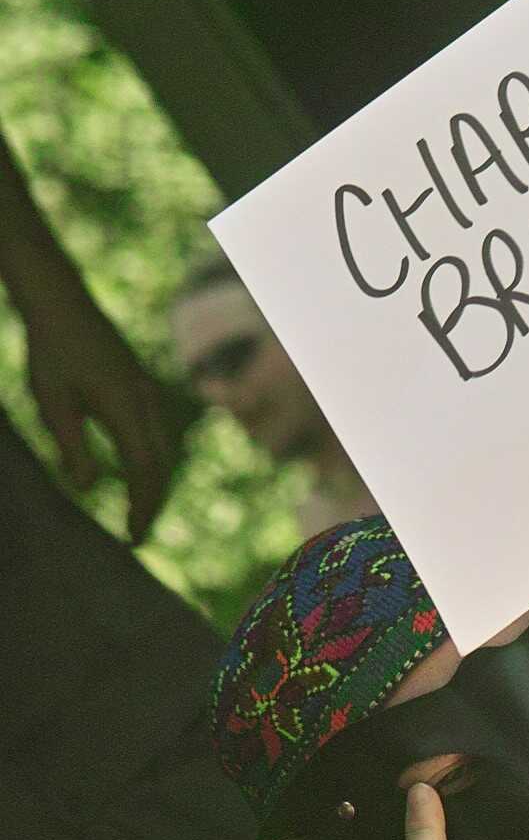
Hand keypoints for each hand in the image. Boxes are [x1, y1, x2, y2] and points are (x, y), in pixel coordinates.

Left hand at [23, 279, 193, 542]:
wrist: (61, 301)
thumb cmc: (51, 351)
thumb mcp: (52, 403)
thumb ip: (72, 448)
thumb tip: (89, 487)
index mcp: (125, 408)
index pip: (145, 471)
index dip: (142, 508)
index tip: (132, 538)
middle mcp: (146, 402)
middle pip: (162, 465)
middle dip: (153, 503)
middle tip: (136, 534)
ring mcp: (148, 392)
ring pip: (165, 449)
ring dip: (155, 482)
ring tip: (138, 508)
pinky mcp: (143, 386)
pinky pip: (159, 432)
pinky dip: (153, 459)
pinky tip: (138, 470)